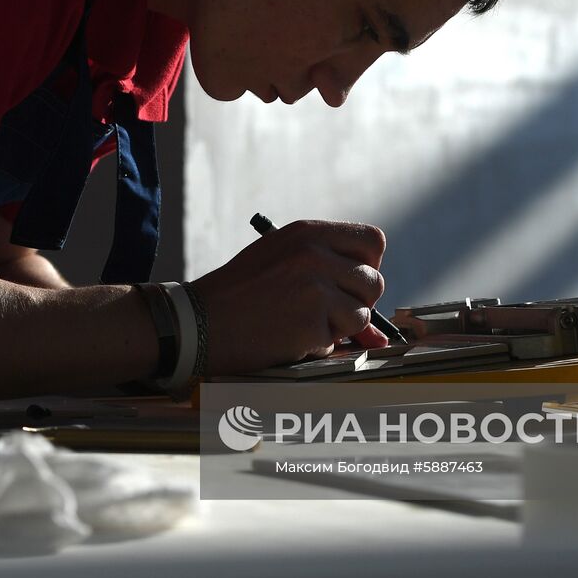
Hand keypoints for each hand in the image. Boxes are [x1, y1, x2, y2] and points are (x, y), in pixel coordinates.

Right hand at [188, 219, 388, 374]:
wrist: (199, 322)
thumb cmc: (238, 294)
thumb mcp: (281, 262)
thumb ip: (329, 276)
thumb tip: (379, 328)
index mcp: (308, 232)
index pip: (372, 241)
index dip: (366, 265)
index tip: (349, 281)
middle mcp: (315, 253)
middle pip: (373, 281)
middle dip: (356, 303)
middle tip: (323, 310)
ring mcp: (316, 287)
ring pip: (362, 314)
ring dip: (338, 327)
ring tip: (300, 322)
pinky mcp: (312, 321)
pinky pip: (339, 340)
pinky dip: (319, 344)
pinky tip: (288, 335)